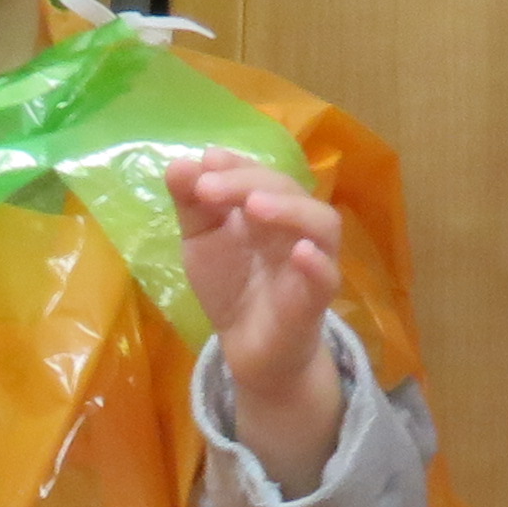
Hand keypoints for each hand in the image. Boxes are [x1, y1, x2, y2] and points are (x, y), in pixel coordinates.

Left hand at [167, 150, 348, 490]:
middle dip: (248, 182)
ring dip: (289, 209)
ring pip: (321, 224)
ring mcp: (311, 260)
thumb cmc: (231, 284)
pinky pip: (328, 276)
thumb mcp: (201, 240)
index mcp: (267, 206)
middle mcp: (295, 225)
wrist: (246, 346)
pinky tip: (300, 251)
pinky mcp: (317, 299)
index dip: (237, 163)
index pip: (259, 173)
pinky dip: (316, 262)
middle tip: (209, 187)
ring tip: (254, 205)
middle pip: (287, 189)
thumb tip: (179, 164)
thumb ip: (191, 204)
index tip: (207, 160)